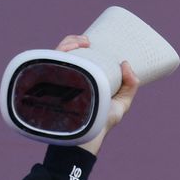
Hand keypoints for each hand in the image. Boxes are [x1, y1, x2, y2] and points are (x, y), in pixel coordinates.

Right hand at [54, 35, 140, 154]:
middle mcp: (68, 81)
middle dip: (72, 41)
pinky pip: (49, 69)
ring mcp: (60, 85)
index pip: (75, 58)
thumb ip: (130, 86)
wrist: (90, 138)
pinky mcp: (53, 89)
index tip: (90, 42)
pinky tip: (66, 51)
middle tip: (87, 42)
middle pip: (64, 54)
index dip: (78, 44)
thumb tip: (126, 63)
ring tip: (80, 43)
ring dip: (65, 44)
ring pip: (56, 58)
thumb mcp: (121, 103)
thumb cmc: (102, 123)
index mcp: (81, 81)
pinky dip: (55, 56)